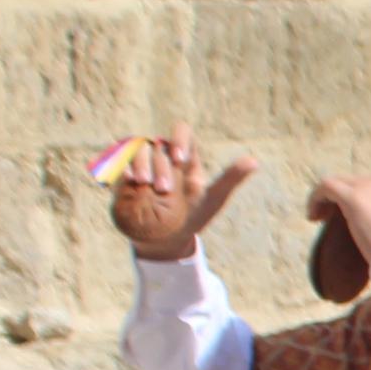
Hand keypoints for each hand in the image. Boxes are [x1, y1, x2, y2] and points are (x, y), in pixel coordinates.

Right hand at [110, 127, 256, 262]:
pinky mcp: (122, 174)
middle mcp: (162, 155)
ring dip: (138, 163)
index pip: (181, 131)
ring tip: (142, 184)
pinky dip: (118, 165)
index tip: (180, 159)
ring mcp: (140, 163)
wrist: (166, 239)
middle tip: (164, 190)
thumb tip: (254, 161)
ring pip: (136, 148)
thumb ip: (231, 178)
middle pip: (158, 146)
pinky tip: (123, 178)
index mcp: (185, 156)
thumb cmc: (194, 216)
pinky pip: (116, 160)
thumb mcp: (213, 198)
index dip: (179, 139)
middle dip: (160, 167)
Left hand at [306, 172, 370, 263]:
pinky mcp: (353, 196)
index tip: (342, 215)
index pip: (367, 184)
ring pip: (337, 184)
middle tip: (326, 219)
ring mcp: (369, 186)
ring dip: (324, 199)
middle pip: (351, 183)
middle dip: (337, 199)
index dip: (351, 197)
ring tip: (317, 218)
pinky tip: (312, 217)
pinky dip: (315, 199)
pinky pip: (326, 187)